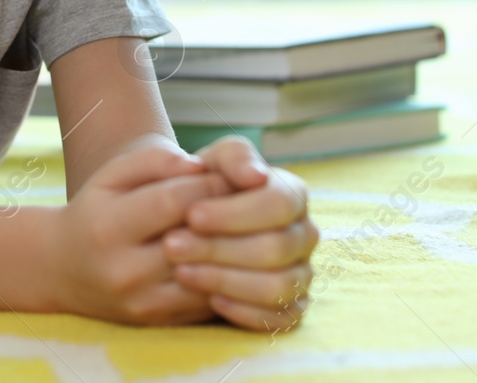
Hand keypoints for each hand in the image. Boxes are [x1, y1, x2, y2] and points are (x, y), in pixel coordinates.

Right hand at [47, 142, 235, 325]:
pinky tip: (235, 256)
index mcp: (110, 227)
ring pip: (209, 275)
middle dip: (230, 216)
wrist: (65, 270)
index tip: (230, 174)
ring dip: (236, 249)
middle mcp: (124, 271)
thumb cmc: (96, 211)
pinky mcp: (161, 322)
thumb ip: (154, 161)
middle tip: (249, 199)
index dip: (210, 184)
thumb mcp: (112, 176)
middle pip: (196, 240)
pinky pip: (209, 300)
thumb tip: (200, 166)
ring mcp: (144, 302)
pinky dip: (228, 277)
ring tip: (246, 227)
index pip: (175, 201)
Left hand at [161, 135, 317, 332]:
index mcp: (293, 195)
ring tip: (181, 271)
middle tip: (172, 245)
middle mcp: (304, 235)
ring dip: (225, 279)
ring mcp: (301, 274)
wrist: (191, 219)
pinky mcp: (290, 308)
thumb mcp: (214, 161)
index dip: (235, 212)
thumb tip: (257, 175)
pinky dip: (244, 311)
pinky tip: (209, 300)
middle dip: (220, 247)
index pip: (278, 204)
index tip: (192, 214)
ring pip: (278, 286)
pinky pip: (278, 319)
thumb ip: (234, 157)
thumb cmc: (206, 186)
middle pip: (275, 247)